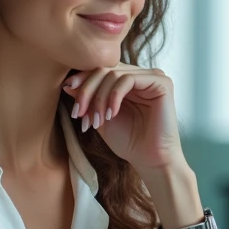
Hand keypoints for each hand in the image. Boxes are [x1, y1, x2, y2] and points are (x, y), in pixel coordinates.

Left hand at [62, 64, 182, 172]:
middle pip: (105, 69)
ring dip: (99, 98)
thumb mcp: (100, 117)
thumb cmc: (128, 141)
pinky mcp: (161, 82)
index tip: (67, 92)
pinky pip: (128, 80)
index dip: (82, 79)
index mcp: (128, 80)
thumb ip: (88, 99)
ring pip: (114, 73)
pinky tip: (111, 115)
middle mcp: (141, 74)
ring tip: (95, 121)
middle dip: (87, 91)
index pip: (101, 69)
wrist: (150, 160)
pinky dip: (114, 96)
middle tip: (79, 113)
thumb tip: (67, 83)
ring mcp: (152, 76)